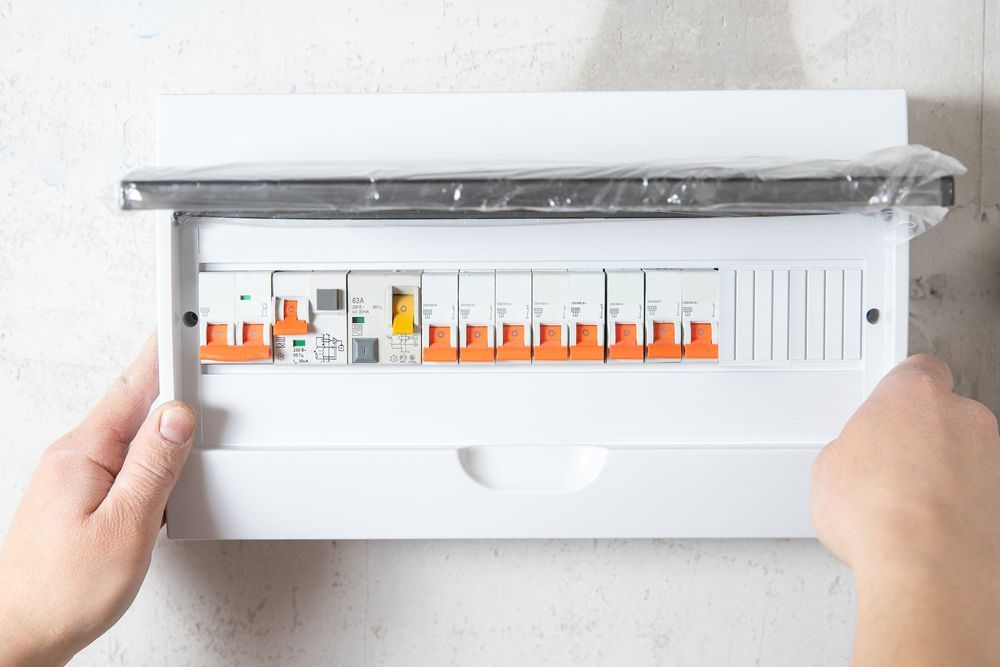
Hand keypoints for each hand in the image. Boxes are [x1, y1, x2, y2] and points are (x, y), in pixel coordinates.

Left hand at [0, 336, 194, 666]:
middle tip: (195, 347)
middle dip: (167, 374)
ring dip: (159, 412)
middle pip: (131, 402)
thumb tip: (177, 415)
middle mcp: (74, 458)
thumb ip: (155, 466)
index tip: (185, 323)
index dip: (164, 353)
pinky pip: (121, 457)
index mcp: (84, 454)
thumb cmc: (63, 591)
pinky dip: (149, 447)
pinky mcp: (79, 498)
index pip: (134, 387)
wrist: (21, 634)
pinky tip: (161, 453)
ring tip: (188, 395)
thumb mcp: (126, 525)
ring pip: (128, 431)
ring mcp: (74, 477)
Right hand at [812, 354, 999, 665]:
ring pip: (964, 454)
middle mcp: (964, 416)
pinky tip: (925, 527)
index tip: (884, 408)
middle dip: (918, 435)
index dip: (898, 391)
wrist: (926, 571)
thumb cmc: (882, 516)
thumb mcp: (828, 468)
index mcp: (915, 394)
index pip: (917, 368)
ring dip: (941, 471)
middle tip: (885, 463)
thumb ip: (852, 449)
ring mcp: (992, 458)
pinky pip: (977, 491)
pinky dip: (956, 504)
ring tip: (903, 504)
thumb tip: (854, 465)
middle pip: (943, 413)